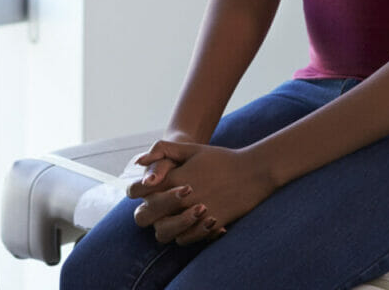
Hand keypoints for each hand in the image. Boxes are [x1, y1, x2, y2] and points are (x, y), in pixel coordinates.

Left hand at [129, 141, 274, 245]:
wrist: (253, 172)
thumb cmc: (220, 158)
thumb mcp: (191, 149)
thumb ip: (163, 151)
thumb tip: (138, 161)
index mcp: (173, 178)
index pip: (139, 190)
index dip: (135, 191)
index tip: (141, 190)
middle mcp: (180, 199)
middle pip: (145, 215)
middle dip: (148, 210)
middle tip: (157, 205)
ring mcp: (194, 215)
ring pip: (163, 232)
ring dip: (164, 225)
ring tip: (174, 215)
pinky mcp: (208, 227)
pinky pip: (185, 239)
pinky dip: (184, 234)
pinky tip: (191, 223)